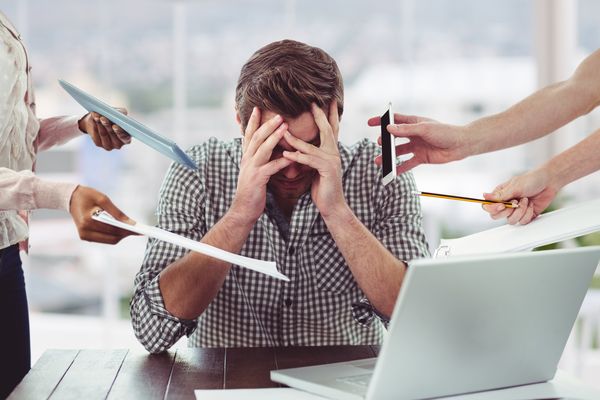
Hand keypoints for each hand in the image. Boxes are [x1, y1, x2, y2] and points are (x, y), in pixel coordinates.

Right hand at [69, 185, 136, 243]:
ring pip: (110, 240)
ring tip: (132, 229)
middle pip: (112, 238)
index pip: (113, 230)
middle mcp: (85, 231)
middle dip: (126, 234)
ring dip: (121, 235)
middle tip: (138, 230)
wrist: (71, 198)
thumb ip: (117, 213)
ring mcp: (84, 236)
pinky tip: (121, 229)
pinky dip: (113, 235)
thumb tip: (131, 223)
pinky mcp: (85, 237)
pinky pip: (104, 239)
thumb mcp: (103, 199)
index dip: (127, 231)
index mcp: (88, 221)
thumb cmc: (88, 196)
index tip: (140, 230)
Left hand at [78, 109, 131, 150]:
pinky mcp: (98, 143)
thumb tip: (122, 113)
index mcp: (127, 138)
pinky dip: (94, 125)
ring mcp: (108, 145)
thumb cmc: (113, 118)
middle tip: (103, 118)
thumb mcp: (119, 113)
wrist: (100, 120)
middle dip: (107, 126)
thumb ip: (123, 113)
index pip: (125, 138)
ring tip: (97, 116)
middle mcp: (118, 144)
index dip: (120, 132)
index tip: (114, 126)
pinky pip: (96, 134)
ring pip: (103, 134)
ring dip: (100, 124)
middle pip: (113, 135)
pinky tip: (94, 119)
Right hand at [230, 107, 292, 223]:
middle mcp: (247, 160)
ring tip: (285, 127)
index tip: (258, 108)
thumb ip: (258, 159)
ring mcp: (251, 168)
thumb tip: (266, 149)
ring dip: (274, 136)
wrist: (243, 209)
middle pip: (256, 137)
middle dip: (267, 124)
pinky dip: (282, 161)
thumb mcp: (253, 171)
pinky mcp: (258, 179)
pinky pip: (271, 167)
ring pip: (263, 148)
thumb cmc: (252, 191)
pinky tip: (292, 157)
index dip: (253, 121)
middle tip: (279, 114)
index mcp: (246, 157)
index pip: (249, 135)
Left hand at [283, 102, 345, 217]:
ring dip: (295, 139)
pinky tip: (286, 154)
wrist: (332, 206)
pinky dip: (297, 157)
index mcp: (332, 151)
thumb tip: (301, 146)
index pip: (331, 128)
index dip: (329, 114)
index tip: (328, 100)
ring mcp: (332, 161)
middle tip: (312, 102)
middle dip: (320, 115)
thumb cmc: (322, 187)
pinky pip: (309, 161)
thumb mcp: (316, 168)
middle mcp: (334, 153)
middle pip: (327, 130)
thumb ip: (312, 156)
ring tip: (283, 130)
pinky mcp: (327, 170)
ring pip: (312, 146)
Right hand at [368, 113, 467, 173]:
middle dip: (385, 141)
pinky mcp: (421, 158)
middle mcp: (413, 134)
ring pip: (399, 152)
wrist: (460, 145)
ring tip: (379, 161)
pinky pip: (407, 164)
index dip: (382, 121)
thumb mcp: (424, 129)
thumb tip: (388, 129)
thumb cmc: (445, 132)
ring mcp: (417, 146)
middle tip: (379, 143)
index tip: (370, 123)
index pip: (394, 120)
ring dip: (389, 156)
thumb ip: (406, 130)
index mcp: (414, 122)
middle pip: (394, 137)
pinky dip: (399, 168)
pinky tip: (391, 172)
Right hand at [481, 168, 558, 224]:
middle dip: (507, 211)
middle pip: (496, 216)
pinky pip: (522, 222)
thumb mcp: (515, 187)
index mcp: (500, 195)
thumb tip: (484, 196)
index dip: (492, 209)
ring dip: (520, 211)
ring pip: (510, 220)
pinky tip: (531, 205)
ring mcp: (515, 210)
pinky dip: (528, 214)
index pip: (487, 206)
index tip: (502, 205)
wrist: (549, 182)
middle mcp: (506, 203)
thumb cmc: (532, 180)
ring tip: (526, 200)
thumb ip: (500, 195)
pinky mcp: (525, 215)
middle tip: (515, 203)